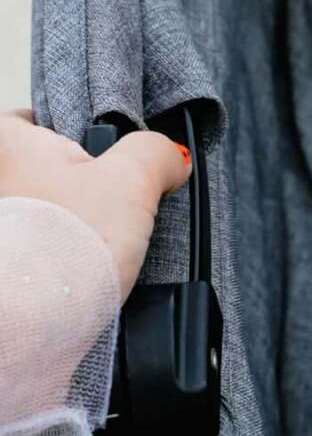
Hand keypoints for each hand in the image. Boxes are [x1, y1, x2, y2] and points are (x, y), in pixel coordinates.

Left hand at [0, 110, 190, 295]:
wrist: (36, 316)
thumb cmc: (66, 242)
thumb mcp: (133, 180)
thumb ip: (155, 154)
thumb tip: (171, 157)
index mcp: (8, 145)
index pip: (30, 119)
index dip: (68, 132)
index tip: (97, 149)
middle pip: (40, 170)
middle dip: (75, 183)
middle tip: (111, 200)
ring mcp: (4, 227)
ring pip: (41, 213)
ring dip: (68, 225)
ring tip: (102, 243)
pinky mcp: (9, 268)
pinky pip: (38, 252)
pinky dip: (59, 259)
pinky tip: (84, 270)